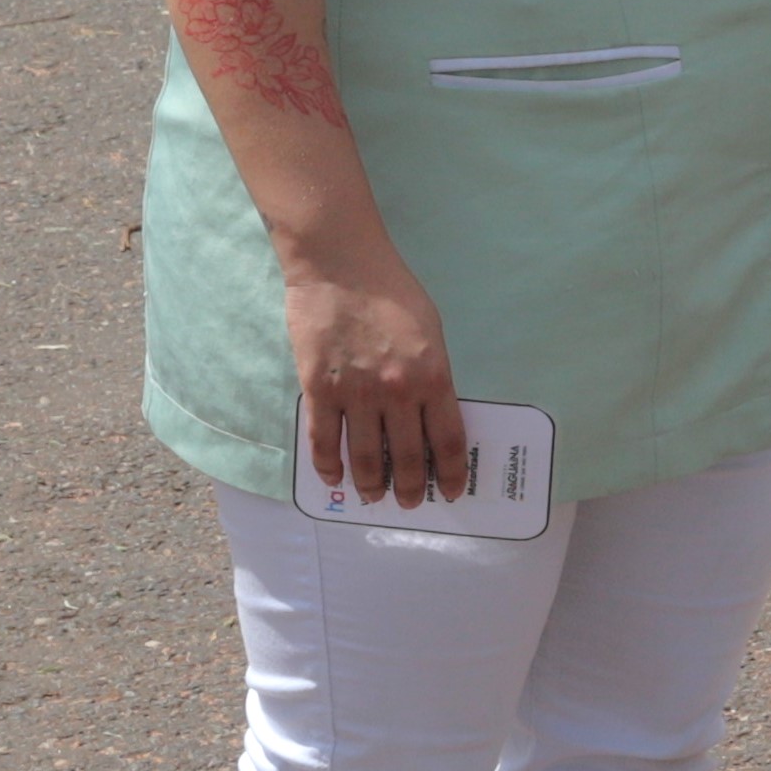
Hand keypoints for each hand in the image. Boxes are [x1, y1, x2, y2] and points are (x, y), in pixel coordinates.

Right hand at [284, 248, 467, 505]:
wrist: (341, 266)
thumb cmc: (392, 293)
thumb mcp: (432, 331)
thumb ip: (434, 375)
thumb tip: (431, 414)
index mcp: (433, 376)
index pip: (448, 440)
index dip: (451, 473)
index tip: (451, 491)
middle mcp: (397, 392)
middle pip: (407, 457)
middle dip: (409, 487)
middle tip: (408, 503)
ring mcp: (356, 393)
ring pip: (364, 456)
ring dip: (369, 484)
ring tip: (372, 498)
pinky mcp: (319, 388)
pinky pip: (323, 439)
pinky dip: (328, 465)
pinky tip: (333, 479)